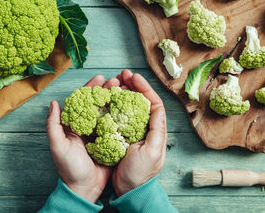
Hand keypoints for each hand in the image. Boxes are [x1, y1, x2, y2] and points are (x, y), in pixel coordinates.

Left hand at [46, 75, 120, 201]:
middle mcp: (88, 127)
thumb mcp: (58, 146)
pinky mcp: (111, 141)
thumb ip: (53, 125)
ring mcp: (100, 133)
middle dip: (106, 90)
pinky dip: (123, 115)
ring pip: (108, 112)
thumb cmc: (69, 168)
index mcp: (74, 125)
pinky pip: (117, 125)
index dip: (90, 88)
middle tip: (116, 80)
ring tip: (125, 89)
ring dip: (116, 100)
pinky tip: (130, 107)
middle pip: (98, 103)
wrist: (84, 188)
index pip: (82, 101)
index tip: (100, 77)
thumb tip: (53, 103)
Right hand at [112, 69, 167, 196]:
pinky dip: (112, 105)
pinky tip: (106, 99)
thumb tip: (158, 107)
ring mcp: (131, 131)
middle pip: (140, 101)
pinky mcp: (119, 135)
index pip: (152, 102)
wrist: (127, 189)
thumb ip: (157, 129)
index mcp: (155, 129)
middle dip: (132, 85)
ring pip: (128, 106)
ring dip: (122, 92)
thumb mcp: (152, 151)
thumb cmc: (141, 173)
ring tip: (114, 82)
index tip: (134, 77)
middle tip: (122, 74)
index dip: (144, 87)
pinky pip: (116, 116)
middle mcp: (144, 127)